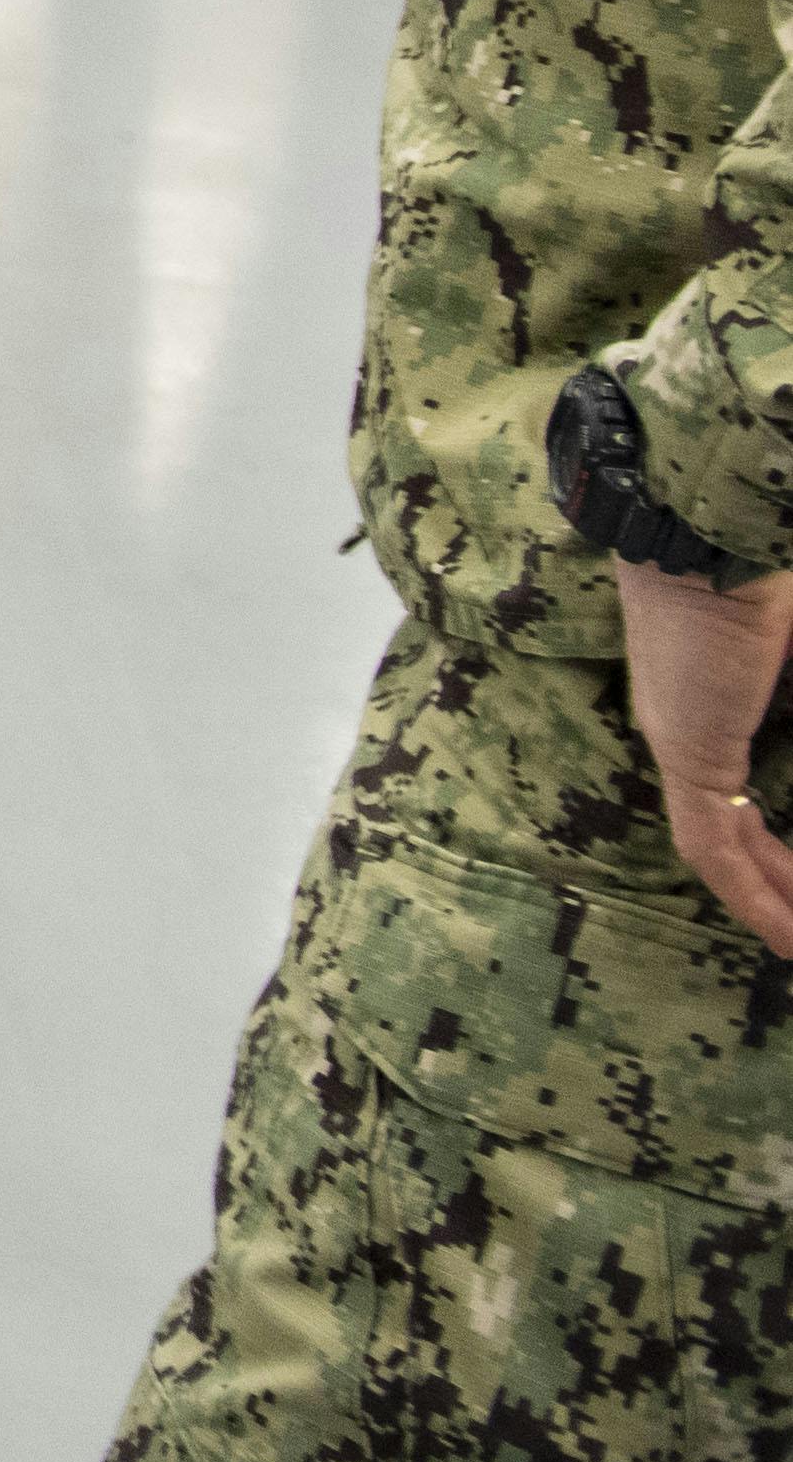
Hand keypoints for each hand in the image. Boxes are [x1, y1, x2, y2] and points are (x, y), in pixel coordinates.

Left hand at [618, 556, 792, 951]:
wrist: (712, 525)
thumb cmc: (764, 571)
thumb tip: (790, 715)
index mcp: (710, 696)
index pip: (737, 794)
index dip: (771, 843)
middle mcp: (685, 724)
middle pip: (730, 827)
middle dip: (774, 880)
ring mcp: (680, 739)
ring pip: (722, 849)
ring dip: (769, 900)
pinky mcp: (686, 751)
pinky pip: (711, 847)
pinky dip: (750, 896)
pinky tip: (785, 937)